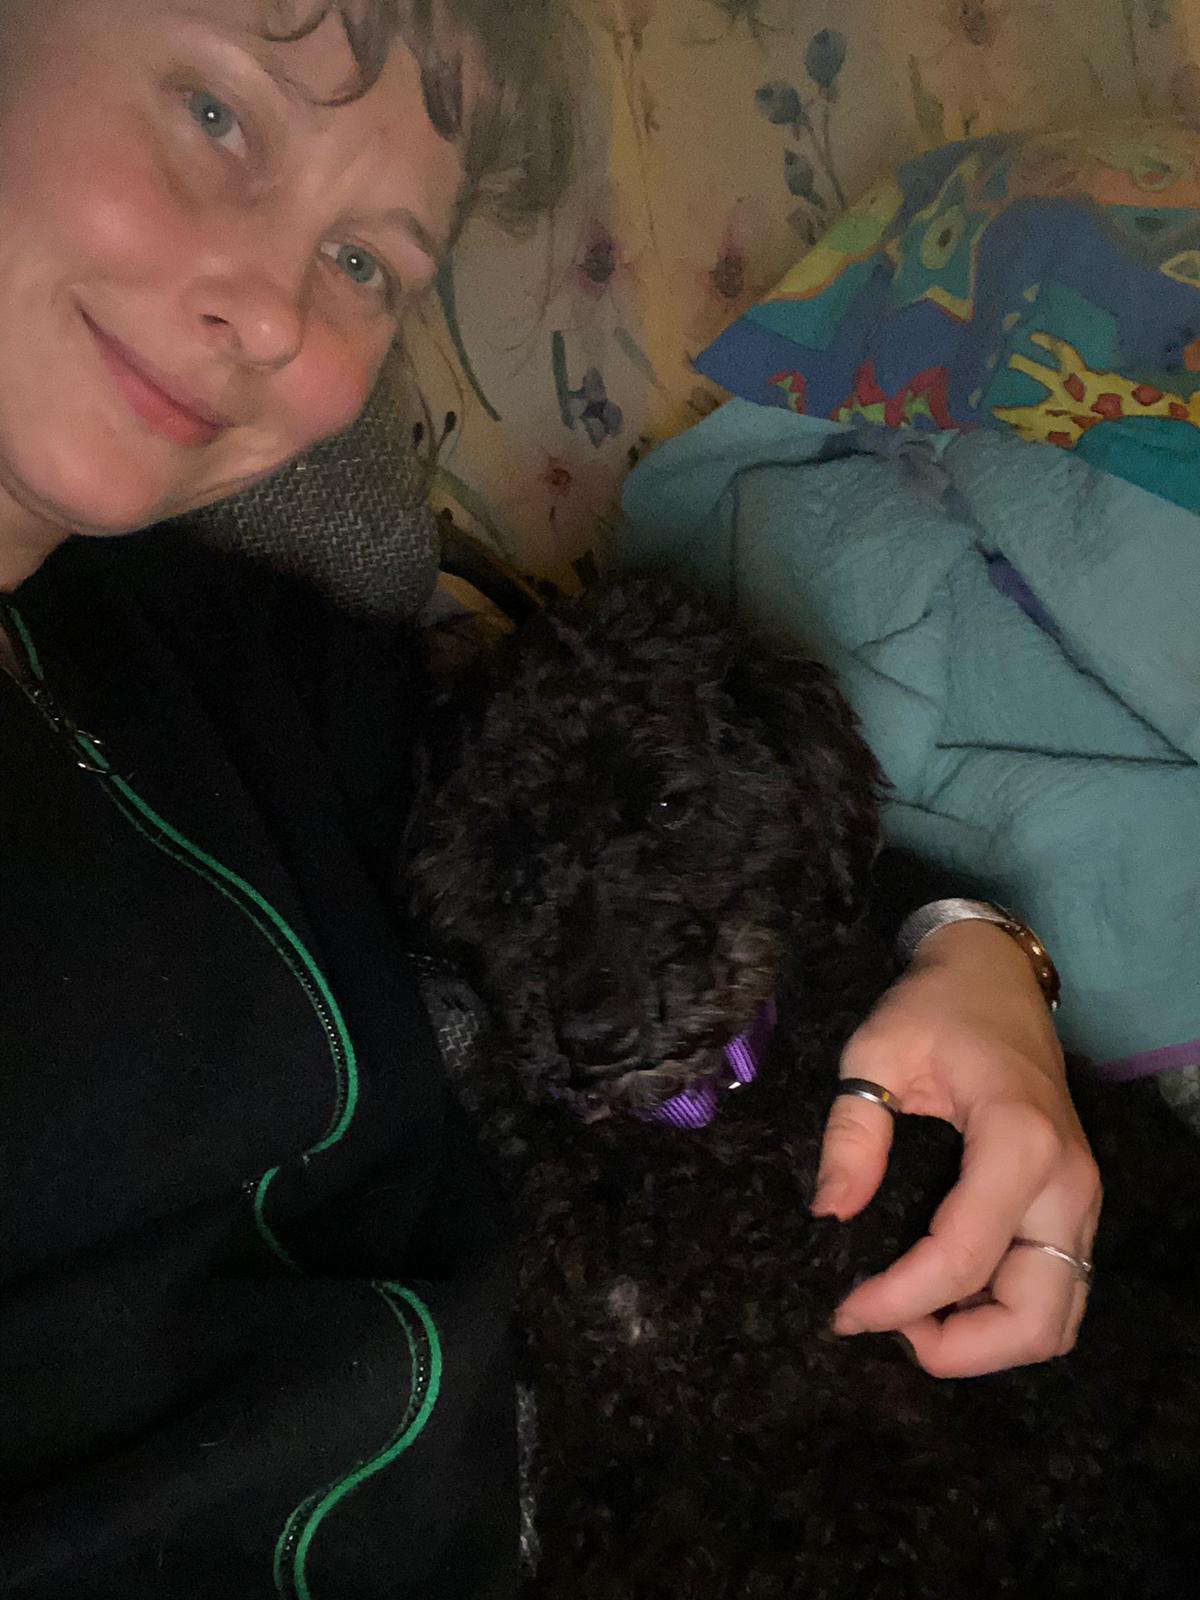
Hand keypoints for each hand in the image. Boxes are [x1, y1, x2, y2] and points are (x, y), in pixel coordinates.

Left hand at [813, 920, 1101, 1377]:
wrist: (994, 976)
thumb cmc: (935, 1008)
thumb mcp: (875, 1052)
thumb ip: (852, 1133)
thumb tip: (830, 1212)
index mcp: (1018, 1141)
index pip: (963, 1258)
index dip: (899, 1303)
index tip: (844, 1313)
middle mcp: (1066, 1182)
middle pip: (1037, 1319)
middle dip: (960, 1349)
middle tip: (886, 1326)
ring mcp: (1081, 1199)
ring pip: (1057, 1318)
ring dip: (987, 1341)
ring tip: (911, 1315)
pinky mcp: (1074, 1205)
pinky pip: (1056, 1290)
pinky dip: (1004, 1315)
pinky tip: (944, 1297)